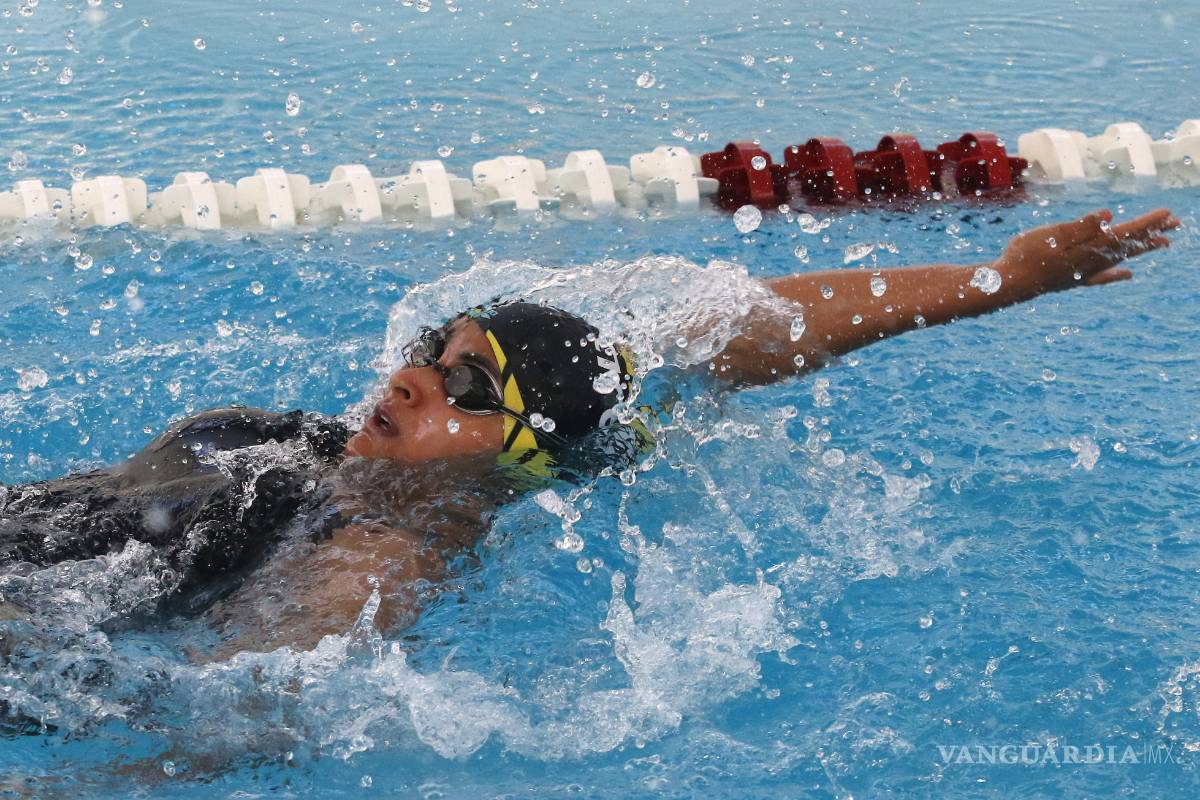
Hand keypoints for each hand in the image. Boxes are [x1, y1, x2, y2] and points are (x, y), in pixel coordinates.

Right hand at [993, 208, 1178, 295]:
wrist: (1007, 284)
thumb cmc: (1025, 256)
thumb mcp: (1051, 235)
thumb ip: (1080, 227)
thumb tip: (1108, 216)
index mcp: (1087, 249)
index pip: (1124, 234)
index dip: (1146, 224)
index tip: (1167, 214)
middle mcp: (1091, 263)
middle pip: (1127, 246)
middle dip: (1151, 233)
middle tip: (1175, 224)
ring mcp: (1083, 273)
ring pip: (1119, 259)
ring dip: (1140, 250)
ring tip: (1161, 244)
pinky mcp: (1073, 280)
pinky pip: (1102, 277)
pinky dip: (1116, 274)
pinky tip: (1127, 275)